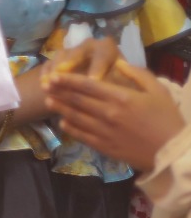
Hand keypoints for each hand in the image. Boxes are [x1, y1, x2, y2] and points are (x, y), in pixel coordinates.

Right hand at [39, 37, 121, 83]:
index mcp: (107, 49)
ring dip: (54, 70)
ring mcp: (71, 52)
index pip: (102, 54)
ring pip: (61, 57)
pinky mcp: (58, 61)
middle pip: (77, 52)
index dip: (97, 67)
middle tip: (61, 74)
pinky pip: (50, 64)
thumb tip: (113, 87)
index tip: (93, 81)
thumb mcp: (125, 84)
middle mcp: (88, 46)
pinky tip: (43, 85)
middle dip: (68, 63)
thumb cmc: (119, 85)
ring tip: (48, 84)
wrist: (108, 86)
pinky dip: (46, 74)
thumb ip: (119, 83)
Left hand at [45, 59, 184, 171]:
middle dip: (58, 91)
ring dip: (60, 108)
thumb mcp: (158, 90)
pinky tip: (63, 121)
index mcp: (121, 97)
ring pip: (75, 117)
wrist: (174, 154)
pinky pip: (82, 135)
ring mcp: (104, 131)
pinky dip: (70, 127)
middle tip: (44, 85)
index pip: (87, 85)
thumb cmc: (168, 119)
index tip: (54, 75)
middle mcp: (108, 113)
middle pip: (76, 100)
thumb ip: (137, 74)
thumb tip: (117, 63)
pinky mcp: (104, 147)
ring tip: (47, 101)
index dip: (68, 79)